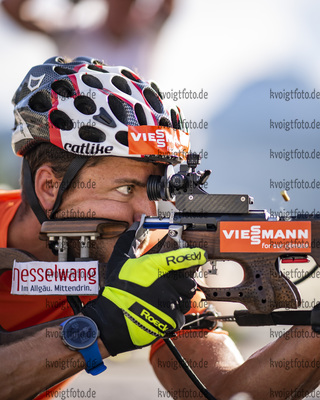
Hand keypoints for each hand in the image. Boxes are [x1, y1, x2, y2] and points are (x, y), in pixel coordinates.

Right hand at [83, 224, 206, 355]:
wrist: (112, 320)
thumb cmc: (116, 291)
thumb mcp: (119, 261)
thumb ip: (130, 242)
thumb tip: (135, 225)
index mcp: (155, 267)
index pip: (179, 258)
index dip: (193, 256)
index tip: (200, 255)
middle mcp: (166, 284)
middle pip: (188, 282)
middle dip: (182, 285)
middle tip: (171, 287)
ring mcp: (170, 302)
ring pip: (186, 299)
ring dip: (179, 300)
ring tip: (164, 302)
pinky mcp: (172, 319)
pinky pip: (181, 316)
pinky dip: (173, 316)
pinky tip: (160, 314)